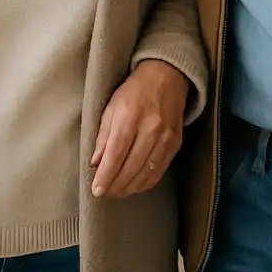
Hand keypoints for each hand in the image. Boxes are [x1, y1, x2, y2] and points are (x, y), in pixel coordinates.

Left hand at [91, 60, 188, 198]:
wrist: (166, 77)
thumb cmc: (134, 92)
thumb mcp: (111, 107)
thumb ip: (103, 136)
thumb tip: (95, 163)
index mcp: (130, 116)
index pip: (116, 154)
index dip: (106, 175)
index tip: (96, 190)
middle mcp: (150, 128)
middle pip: (131, 167)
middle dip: (115, 185)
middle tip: (104, 194)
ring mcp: (166, 137)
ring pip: (145, 173)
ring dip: (129, 188)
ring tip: (116, 192)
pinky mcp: (175, 144)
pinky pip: (159, 171)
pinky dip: (145, 183)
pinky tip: (134, 186)